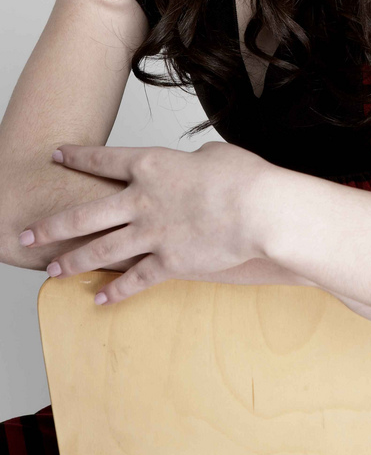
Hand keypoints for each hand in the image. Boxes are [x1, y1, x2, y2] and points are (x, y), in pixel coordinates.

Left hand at [18, 141, 277, 304]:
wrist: (259, 210)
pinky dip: (116, 292)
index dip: (78, 157)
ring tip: (52, 270)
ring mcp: (152, 233)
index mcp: (152, 165)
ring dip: (73, 262)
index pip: (104, 160)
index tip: (57, 155)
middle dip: (52, 225)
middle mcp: (142, 200)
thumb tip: (197, 164)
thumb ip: (196, 160)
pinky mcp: (168, 262)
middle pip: (85, 214)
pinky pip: (134, 280)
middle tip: (27, 234)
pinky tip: (100, 299)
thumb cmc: (244, 176)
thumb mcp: (215, 154)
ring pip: (100, 250)